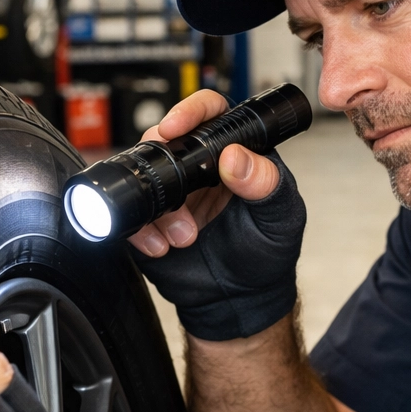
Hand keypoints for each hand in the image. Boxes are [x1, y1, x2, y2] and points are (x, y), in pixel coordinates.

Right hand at [128, 89, 282, 256]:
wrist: (240, 301)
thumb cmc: (267, 253)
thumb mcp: (279, 218)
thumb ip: (266, 184)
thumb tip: (236, 157)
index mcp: (235, 153)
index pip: (212, 113)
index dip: (191, 111)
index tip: (176, 126)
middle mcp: (199, 167)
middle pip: (167, 139)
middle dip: (167, 165)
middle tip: (181, 197)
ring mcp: (173, 192)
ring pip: (144, 175)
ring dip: (160, 207)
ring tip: (186, 237)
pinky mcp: (150, 220)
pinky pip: (131, 212)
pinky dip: (140, 229)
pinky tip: (162, 247)